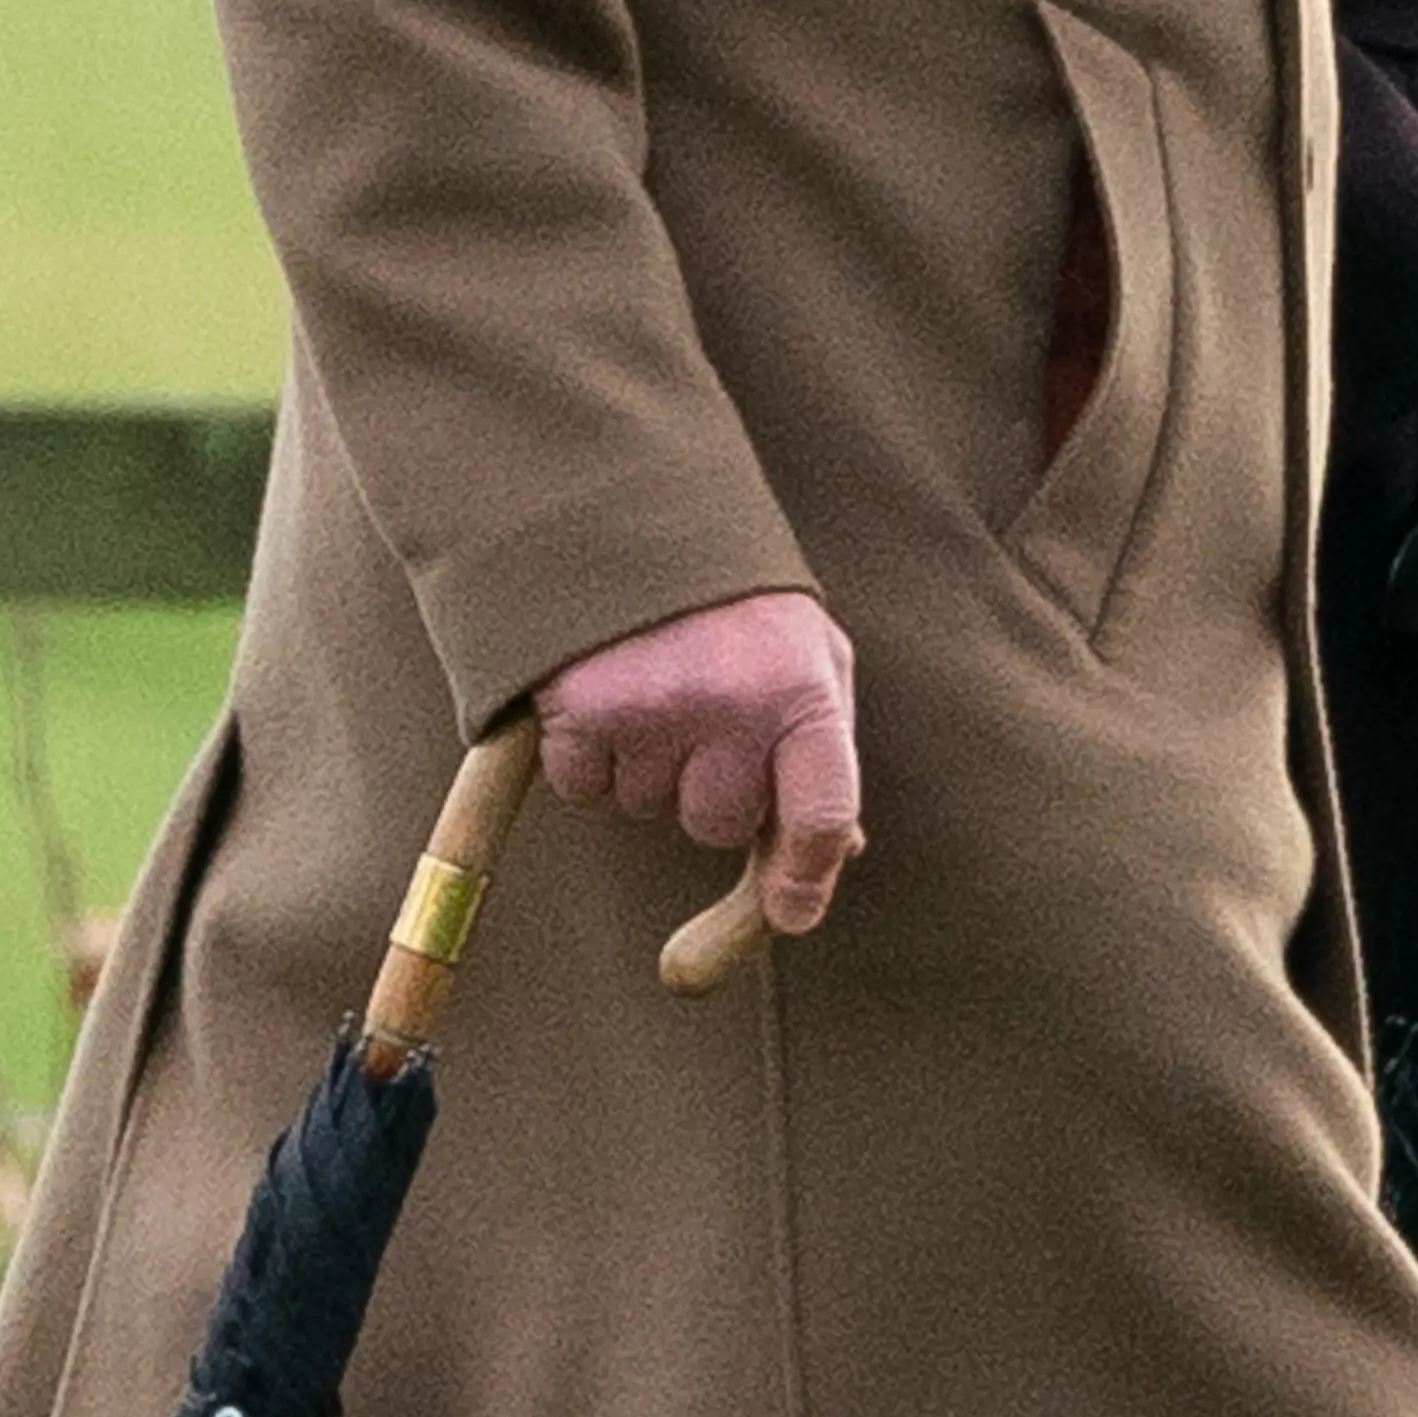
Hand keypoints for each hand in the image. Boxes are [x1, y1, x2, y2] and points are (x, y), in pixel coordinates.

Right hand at [531, 590, 863, 934]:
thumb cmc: (730, 598)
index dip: (804, 880)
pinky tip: (602, 693)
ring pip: (644, 808)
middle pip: (716, 824)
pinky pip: (584, 789)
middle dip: (706, 791)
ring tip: (650, 684)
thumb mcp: (804, 653)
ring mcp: (654, 710)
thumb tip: (837, 854)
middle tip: (698, 717)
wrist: (622, 505)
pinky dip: (586, 758)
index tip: (789, 912)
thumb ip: (822, 747)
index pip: (820, 817)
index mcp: (804, 690)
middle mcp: (734, 707)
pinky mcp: (579, 710)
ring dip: (643, 768)